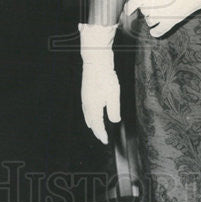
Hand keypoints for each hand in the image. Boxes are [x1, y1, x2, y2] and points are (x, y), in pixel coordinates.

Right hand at [79, 23, 120, 143]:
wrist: (96, 60)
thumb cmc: (105, 76)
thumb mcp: (113, 95)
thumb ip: (114, 110)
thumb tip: (115, 120)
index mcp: (93, 107)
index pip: (97, 126)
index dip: (101, 134)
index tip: (105, 141)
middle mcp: (87, 104)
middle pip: (90, 122)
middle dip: (96, 130)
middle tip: (101, 136)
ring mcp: (85, 97)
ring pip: (87, 115)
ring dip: (92, 122)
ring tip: (95, 127)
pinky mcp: (86, 91)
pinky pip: (87, 108)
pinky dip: (90, 114)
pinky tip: (94, 111)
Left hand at [125, 0, 200, 36]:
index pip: (133, 3)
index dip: (130, 7)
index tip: (128, 10)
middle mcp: (151, 6)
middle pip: (143, 10)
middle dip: (148, 7)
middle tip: (158, 2)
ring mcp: (160, 16)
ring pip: (149, 21)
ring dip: (151, 18)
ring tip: (159, 13)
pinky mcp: (169, 22)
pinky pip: (158, 31)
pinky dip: (155, 32)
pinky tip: (153, 32)